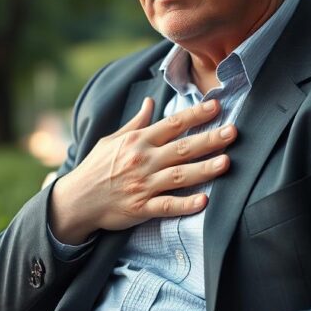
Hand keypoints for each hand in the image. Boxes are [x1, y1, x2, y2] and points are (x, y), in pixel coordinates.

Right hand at [50, 98, 235, 243]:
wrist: (76, 199)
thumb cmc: (96, 167)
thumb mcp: (112, 139)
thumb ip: (136, 123)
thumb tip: (151, 102)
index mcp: (137, 141)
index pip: (172, 124)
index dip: (196, 114)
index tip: (217, 106)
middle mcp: (142, 160)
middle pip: (181, 148)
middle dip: (209, 139)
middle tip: (233, 132)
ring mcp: (142, 185)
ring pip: (178, 176)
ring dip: (204, 169)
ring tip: (226, 163)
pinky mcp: (140, 208)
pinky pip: (166, 206)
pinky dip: (185, 204)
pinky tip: (204, 202)